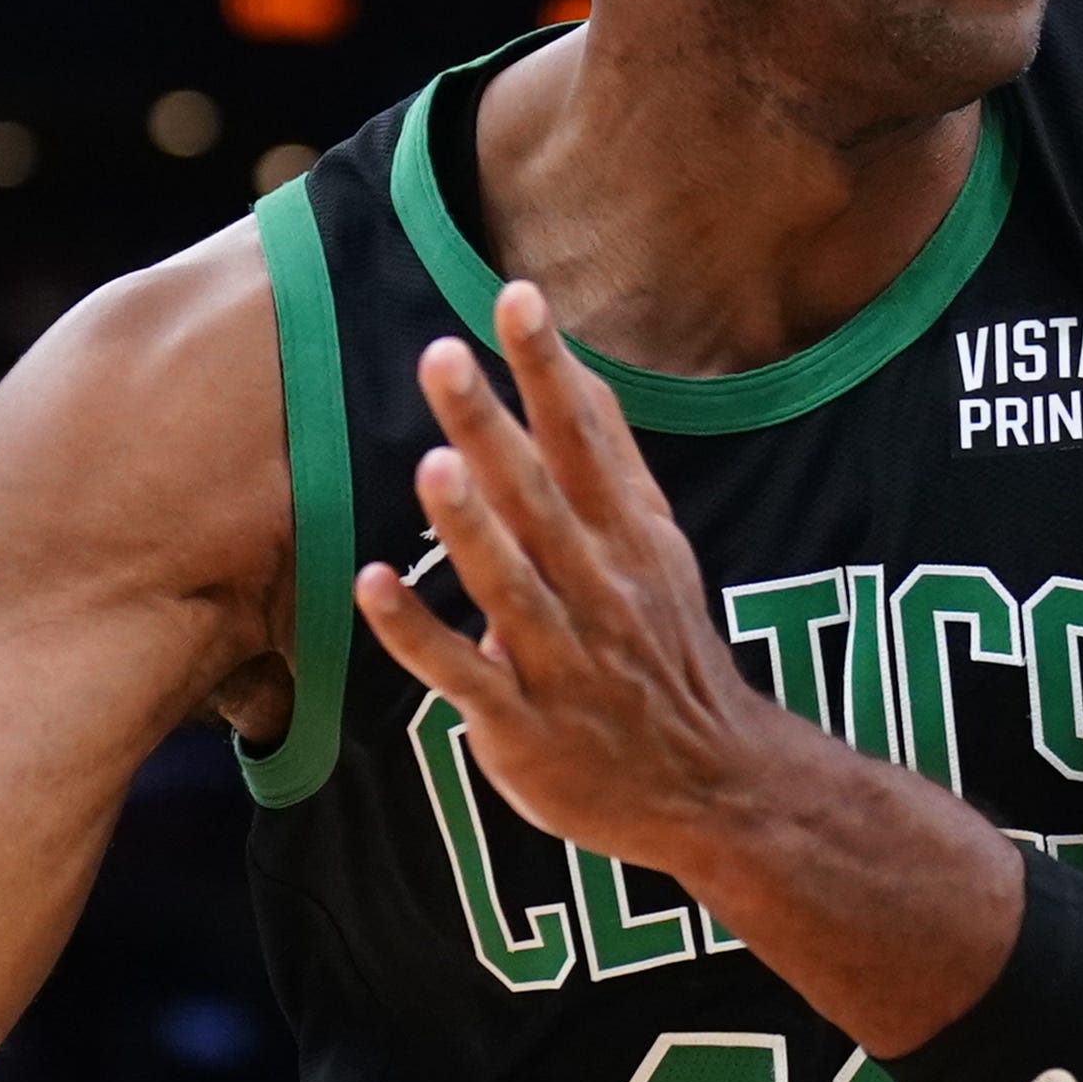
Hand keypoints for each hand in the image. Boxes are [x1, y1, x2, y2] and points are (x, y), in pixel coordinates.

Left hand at [353, 281, 784, 887]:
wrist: (709, 784)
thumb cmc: (665, 651)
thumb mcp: (661, 552)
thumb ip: (617, 468)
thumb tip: (582, 377)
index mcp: (627, 540)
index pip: (586, 438)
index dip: (550, 368)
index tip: (518, 297)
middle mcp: (596, 589)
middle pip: (539, 497)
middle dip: (492, 425)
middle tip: (442, 354)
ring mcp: (560, 658)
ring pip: (508, 583)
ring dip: (469, 526)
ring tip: (431, 464)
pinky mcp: (522, 724)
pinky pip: (462, 673)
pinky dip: (417, 632)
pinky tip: (374, 585)